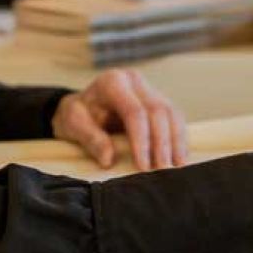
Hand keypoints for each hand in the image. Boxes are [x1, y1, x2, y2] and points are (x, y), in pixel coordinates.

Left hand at [52, 69, 186, 170]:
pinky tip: (180, 158)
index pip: (135, 112)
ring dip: (177, 141)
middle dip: (163, 143)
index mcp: (113, 82)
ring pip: (172, 113)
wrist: (82, 106)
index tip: (144, 166)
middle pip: (158, 111)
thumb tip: (108, 159)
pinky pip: (174, 118)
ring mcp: (149, 89)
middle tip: (163, 170)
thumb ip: (90, 138)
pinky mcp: (158, 100)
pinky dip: (179, 138)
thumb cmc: (77, 115)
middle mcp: (135, 81)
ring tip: (178, 166)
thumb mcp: (72, 124)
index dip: (142, 140)